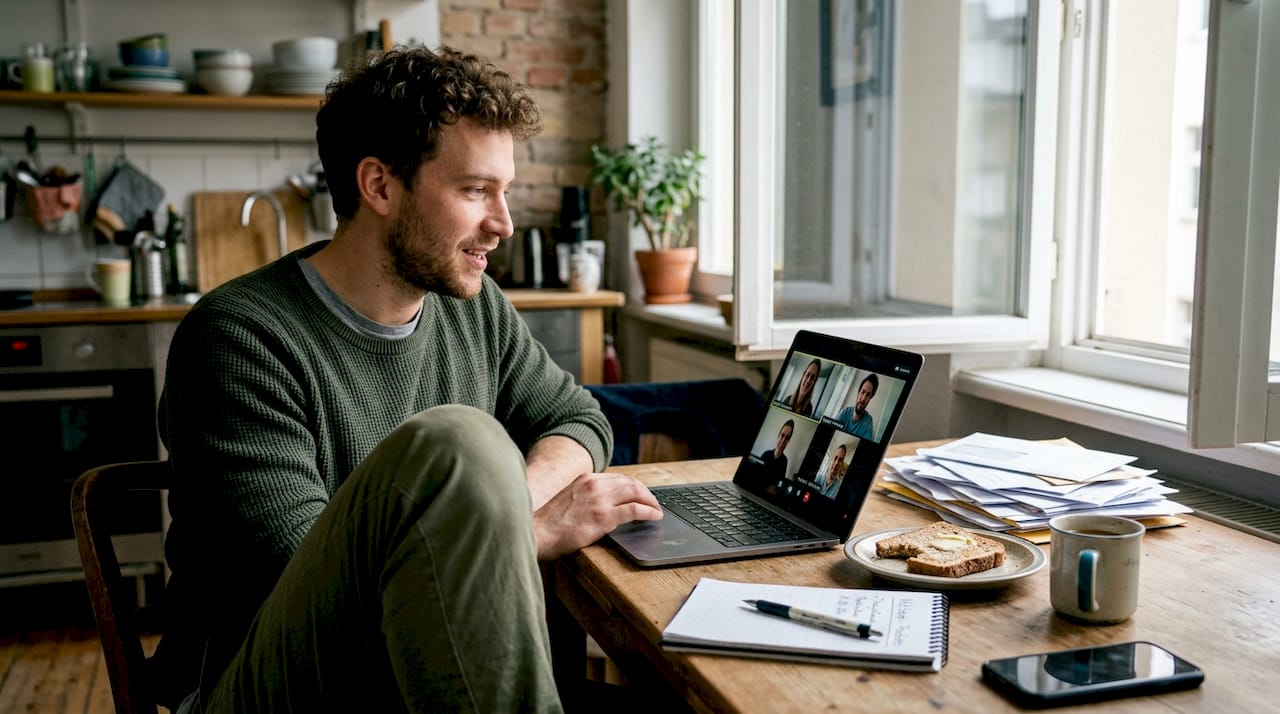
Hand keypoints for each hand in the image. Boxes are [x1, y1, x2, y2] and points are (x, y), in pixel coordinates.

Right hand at [532, 471, 661, 559]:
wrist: (538, 533)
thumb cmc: (550, 523)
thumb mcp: (569, 498)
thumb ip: (586, 496)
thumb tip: (603, 504)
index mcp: (586, 479)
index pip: (619, 478)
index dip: (635, 486)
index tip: (642, 494)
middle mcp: (595, 485)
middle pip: (631, 483)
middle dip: (646, 493)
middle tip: (654, 503)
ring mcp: (600, 500)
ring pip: (636, 493)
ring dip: (651, 501)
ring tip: (657, 510)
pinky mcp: (604, 516)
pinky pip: (635, 510)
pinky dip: (649, 512)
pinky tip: (655, 517)